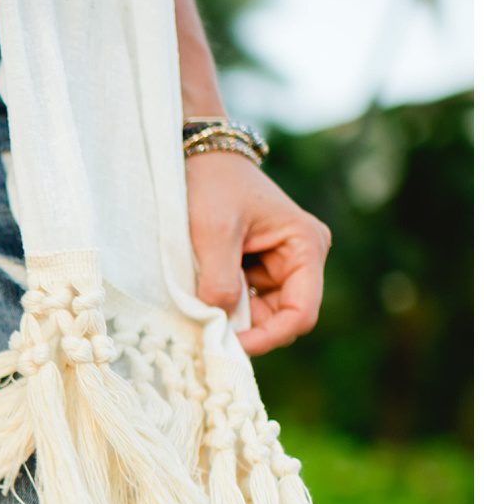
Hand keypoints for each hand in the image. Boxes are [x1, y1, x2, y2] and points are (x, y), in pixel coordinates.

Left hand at [185, 152, 331, 356]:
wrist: (198, 157)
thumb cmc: (212, 185)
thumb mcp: (213, 231)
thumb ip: (220, 279)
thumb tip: (221, 322)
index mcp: (305, 246)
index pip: (301, 312)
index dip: (269, 338)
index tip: (231, 346)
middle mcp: (299, 260)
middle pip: (280, 319)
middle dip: (246, 330)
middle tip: (205, 334)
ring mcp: (277, 267)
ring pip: (258, 316)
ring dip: (230, 320)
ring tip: (198, 310)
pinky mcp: (254, 270)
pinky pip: (242, 303)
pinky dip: (222, 308)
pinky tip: (200, 301)